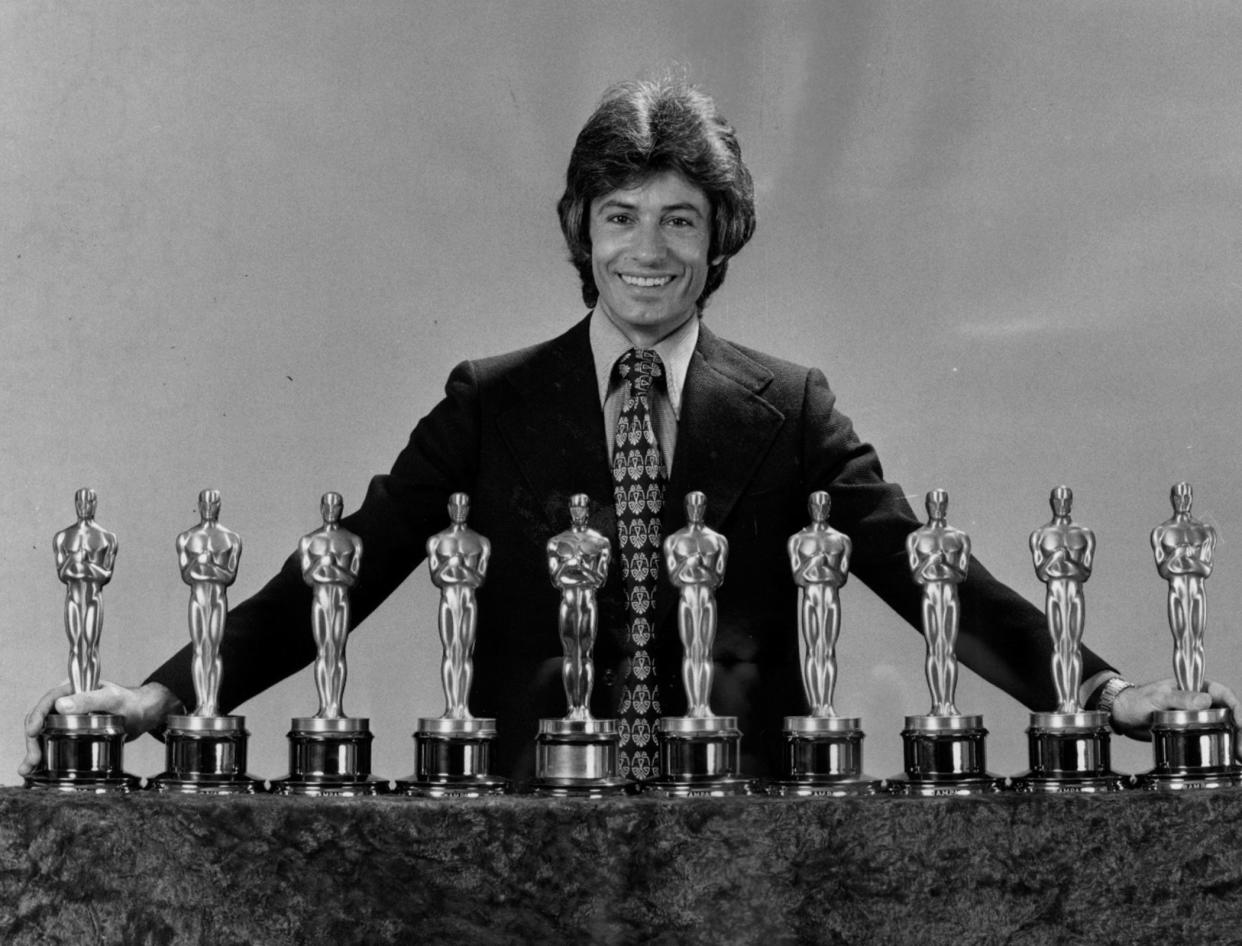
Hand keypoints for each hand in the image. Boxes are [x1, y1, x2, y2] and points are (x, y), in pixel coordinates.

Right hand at [19, 681, 183, 777]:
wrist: (144, 714)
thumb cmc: (131, 702)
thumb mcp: (111, 699)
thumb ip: (89, 699)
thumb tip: (61, 705)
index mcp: (72, 689)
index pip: (47, 702)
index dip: (35, 717)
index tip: (32, 733)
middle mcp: (67, 703)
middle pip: (41, 720)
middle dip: (33, 740)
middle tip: (33, 760)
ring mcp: (68, 718)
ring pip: (44, 733)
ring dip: (34, 750)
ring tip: (29, 769)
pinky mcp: (73, 731)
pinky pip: (54, 741)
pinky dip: (44, 754)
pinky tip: (38, 768)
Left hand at [1111, 678, 1241, 760]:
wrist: (1122, 716)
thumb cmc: (1135, 701)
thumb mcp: (1157, 698)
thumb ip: (1179, 698)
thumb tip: (1205, 700)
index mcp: (1193, 687)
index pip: (1222, 694)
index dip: (1236, 707)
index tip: (1240, 721)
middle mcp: (1198, 702)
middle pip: (1228, 713)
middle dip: (1238, 729)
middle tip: (1240, 748)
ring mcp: (1196, 717)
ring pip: (1224, 726)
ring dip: (1234, 739)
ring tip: (1238, 756)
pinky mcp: (1191, 731)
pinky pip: (1212, 737)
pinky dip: (1223, 746)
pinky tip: (1230, 757)